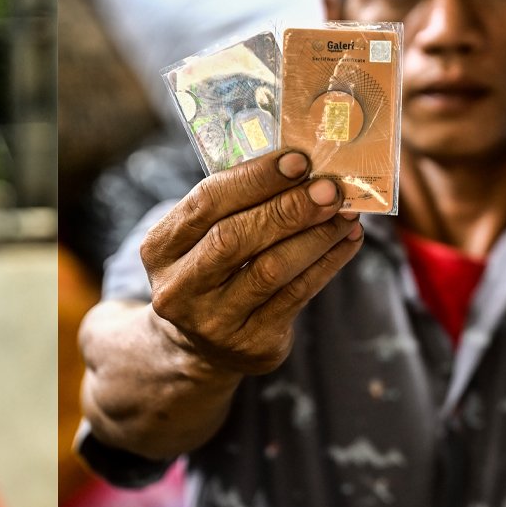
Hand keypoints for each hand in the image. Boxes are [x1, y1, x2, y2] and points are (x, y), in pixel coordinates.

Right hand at [140, 149, 363, 376]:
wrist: (200, 346)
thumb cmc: (210, 271)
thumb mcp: (200, 238)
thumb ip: (236, 205)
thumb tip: (304, 170)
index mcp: (160, 249)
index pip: (206, 203)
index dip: (255, 179)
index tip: (299, 160)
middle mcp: (179, 288)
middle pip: (235, 238)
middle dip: (289, 208)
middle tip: (329, 188)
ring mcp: (213, 321)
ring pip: (271, 269)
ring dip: (315, 236)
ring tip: (345, 213)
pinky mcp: (251, 343)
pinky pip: (296, 296)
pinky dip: (327, 263)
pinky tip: (345, 241)